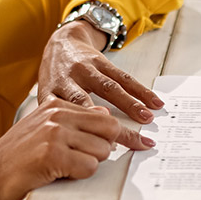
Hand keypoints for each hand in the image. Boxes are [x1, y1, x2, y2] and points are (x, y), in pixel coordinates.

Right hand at [0, 98, 122, 199]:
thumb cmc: (16, 160)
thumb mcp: (43, 131)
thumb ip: (70, 122)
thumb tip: (104, 119)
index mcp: (55, 105)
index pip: (104, 116)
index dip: (123, 134)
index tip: (143, 143)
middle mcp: (56, 114)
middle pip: (109, 130)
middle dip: (107, 150)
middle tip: (90, 162)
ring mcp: (54, 133)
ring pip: (102, 151)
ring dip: (89, 165)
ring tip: (62, 168)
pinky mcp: (52, 155)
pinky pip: (89, 168)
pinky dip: (79, 176)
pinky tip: (58, 175)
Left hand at [38, 21, 161, 149]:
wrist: (61, 44)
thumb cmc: (56, 80)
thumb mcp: (47, 100)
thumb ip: (58, 123)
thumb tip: (75, 155)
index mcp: (52, 95)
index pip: (65, 119)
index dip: (80, 134)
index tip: (97, 149)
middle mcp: (67, 81)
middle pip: (87, 105)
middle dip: (105, 123)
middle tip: (122, 138)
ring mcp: (85, 69)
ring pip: (109, 88)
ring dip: (130, 104)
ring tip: (147, 118)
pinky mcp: (101, 62)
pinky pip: (123, 77)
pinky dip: (140, 90)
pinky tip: (153, 101)